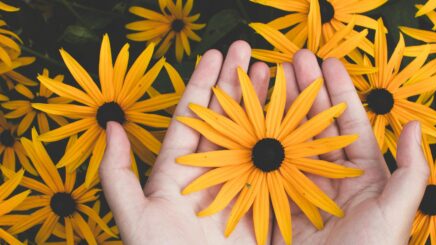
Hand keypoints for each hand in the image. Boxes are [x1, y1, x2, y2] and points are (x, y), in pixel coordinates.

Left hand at [99, 41, 270, 243]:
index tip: (216, 54)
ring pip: (252, 135)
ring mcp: (238, 184)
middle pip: (225, 119)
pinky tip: (294, 117)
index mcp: (178, 170)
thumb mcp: (134, 216)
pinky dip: (285, 139)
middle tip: (252, 52)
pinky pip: (275, 164)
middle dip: (237, 84)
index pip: (192, 117)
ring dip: (263, 103)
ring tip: (275, 73)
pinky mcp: (262, 202)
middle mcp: (210, 172)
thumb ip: (116, 174)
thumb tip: (110, 126)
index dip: (203, 84)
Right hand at [270, 50, 429, 244]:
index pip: (348, 125)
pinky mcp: (278, 205)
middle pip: (315, 126)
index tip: (326, 63)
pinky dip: (257, 143)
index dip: (338, 92)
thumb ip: (410, 172)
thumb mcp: (396, 214)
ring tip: (266, 79)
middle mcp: (330, 180)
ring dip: (278, 110)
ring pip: (289, 141)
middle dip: (304, 91)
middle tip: (290, 60)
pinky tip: (248, 119)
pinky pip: (267, 168)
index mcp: (362, 178)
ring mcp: (302, 190)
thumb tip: (414, 126)